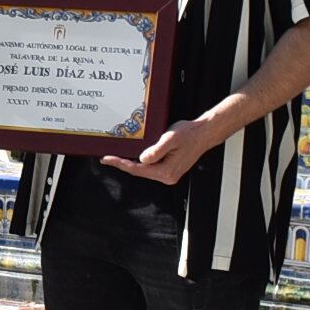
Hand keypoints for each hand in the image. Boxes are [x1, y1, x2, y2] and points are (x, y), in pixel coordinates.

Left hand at [105, 113, 225, 185]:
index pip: (137, 170)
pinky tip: (133, 157)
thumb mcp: (170, 139)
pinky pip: (151, 168)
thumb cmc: (189, 134)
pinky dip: (140, 163)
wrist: (203, 133)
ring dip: (131, 164)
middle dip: (123, 165)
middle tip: (107, 158)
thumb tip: (142, 159)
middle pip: (139, 172)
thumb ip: (156, 150)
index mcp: (166, 172)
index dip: (120, 164)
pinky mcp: (170, 169)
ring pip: (144, 170)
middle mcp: (168, 176)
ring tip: (116, 157)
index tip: (107, 159)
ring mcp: (169, 174)